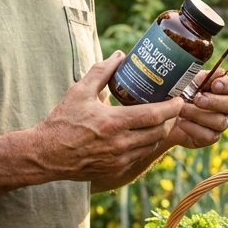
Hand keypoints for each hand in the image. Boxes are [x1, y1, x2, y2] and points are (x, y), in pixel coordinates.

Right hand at [33, 51, 182, 184]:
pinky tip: (140, 136)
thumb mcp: (79, 92)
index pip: (155, 115)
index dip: (173, 107)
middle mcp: (120, 144)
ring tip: (158, 120)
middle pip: (159, 131)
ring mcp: (119, 160)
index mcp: (114, 122)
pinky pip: (140, 157)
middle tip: (171, 108)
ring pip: (152, 145)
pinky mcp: (116, 171)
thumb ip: (101, 72)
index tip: (180, 99)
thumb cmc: (62, 122)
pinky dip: (145, 146)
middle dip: (169, 119)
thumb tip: (119, 56)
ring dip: (158, 133)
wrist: (47, 155)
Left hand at [167, 70, 227, 149]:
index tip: (215, 85)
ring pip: (220, 121)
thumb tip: (221, 72)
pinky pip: (209, 136)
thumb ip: (204, 77)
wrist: (164, 113)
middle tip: (197, 99)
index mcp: (225, 88)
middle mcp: (227, 106)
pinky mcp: (210, 137)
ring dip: (198, 114)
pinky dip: (193, 127)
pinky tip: (182, 122)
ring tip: (181, 110)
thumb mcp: (188, 81)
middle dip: (214, 101)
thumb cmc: (179, 93)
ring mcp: (220, 123)